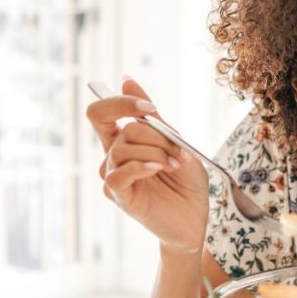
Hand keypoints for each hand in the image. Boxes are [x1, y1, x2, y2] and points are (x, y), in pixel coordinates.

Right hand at [86, 76, 209, 250]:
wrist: (196, 218)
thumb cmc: (186, 181)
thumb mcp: (175, 142)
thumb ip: (152, 117)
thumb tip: (126, 80)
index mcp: (124, 140)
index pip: (100, 112)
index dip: (120, 103)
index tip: (150, 109)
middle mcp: (113, 156)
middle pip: (119, 127)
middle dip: (156, 134)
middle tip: (179, 150)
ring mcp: (113, 176)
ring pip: (123, 148)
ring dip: (156, 152)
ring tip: (176, 165)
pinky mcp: (119, 196)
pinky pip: (117, 174)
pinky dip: (140, 166)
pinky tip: (157, 169)